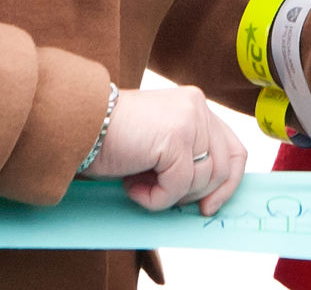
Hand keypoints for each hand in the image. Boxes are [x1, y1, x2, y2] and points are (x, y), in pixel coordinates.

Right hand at [78, 86, 246, 215]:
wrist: (77, 125)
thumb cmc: (110, 139)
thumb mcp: (158, 145)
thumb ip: (186, 156)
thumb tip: (209, 197)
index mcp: (195, 105)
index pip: (234, 149)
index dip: (228, 183)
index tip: (209, 206)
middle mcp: (197, 107)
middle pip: (222, 169)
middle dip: (193, 194)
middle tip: (160, 195)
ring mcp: (189, 120)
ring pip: (201, 181)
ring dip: (168, 195)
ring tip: (138, 183)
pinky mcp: (176, 138)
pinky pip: (178, 187)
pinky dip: (155, 198)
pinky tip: (132, 186)